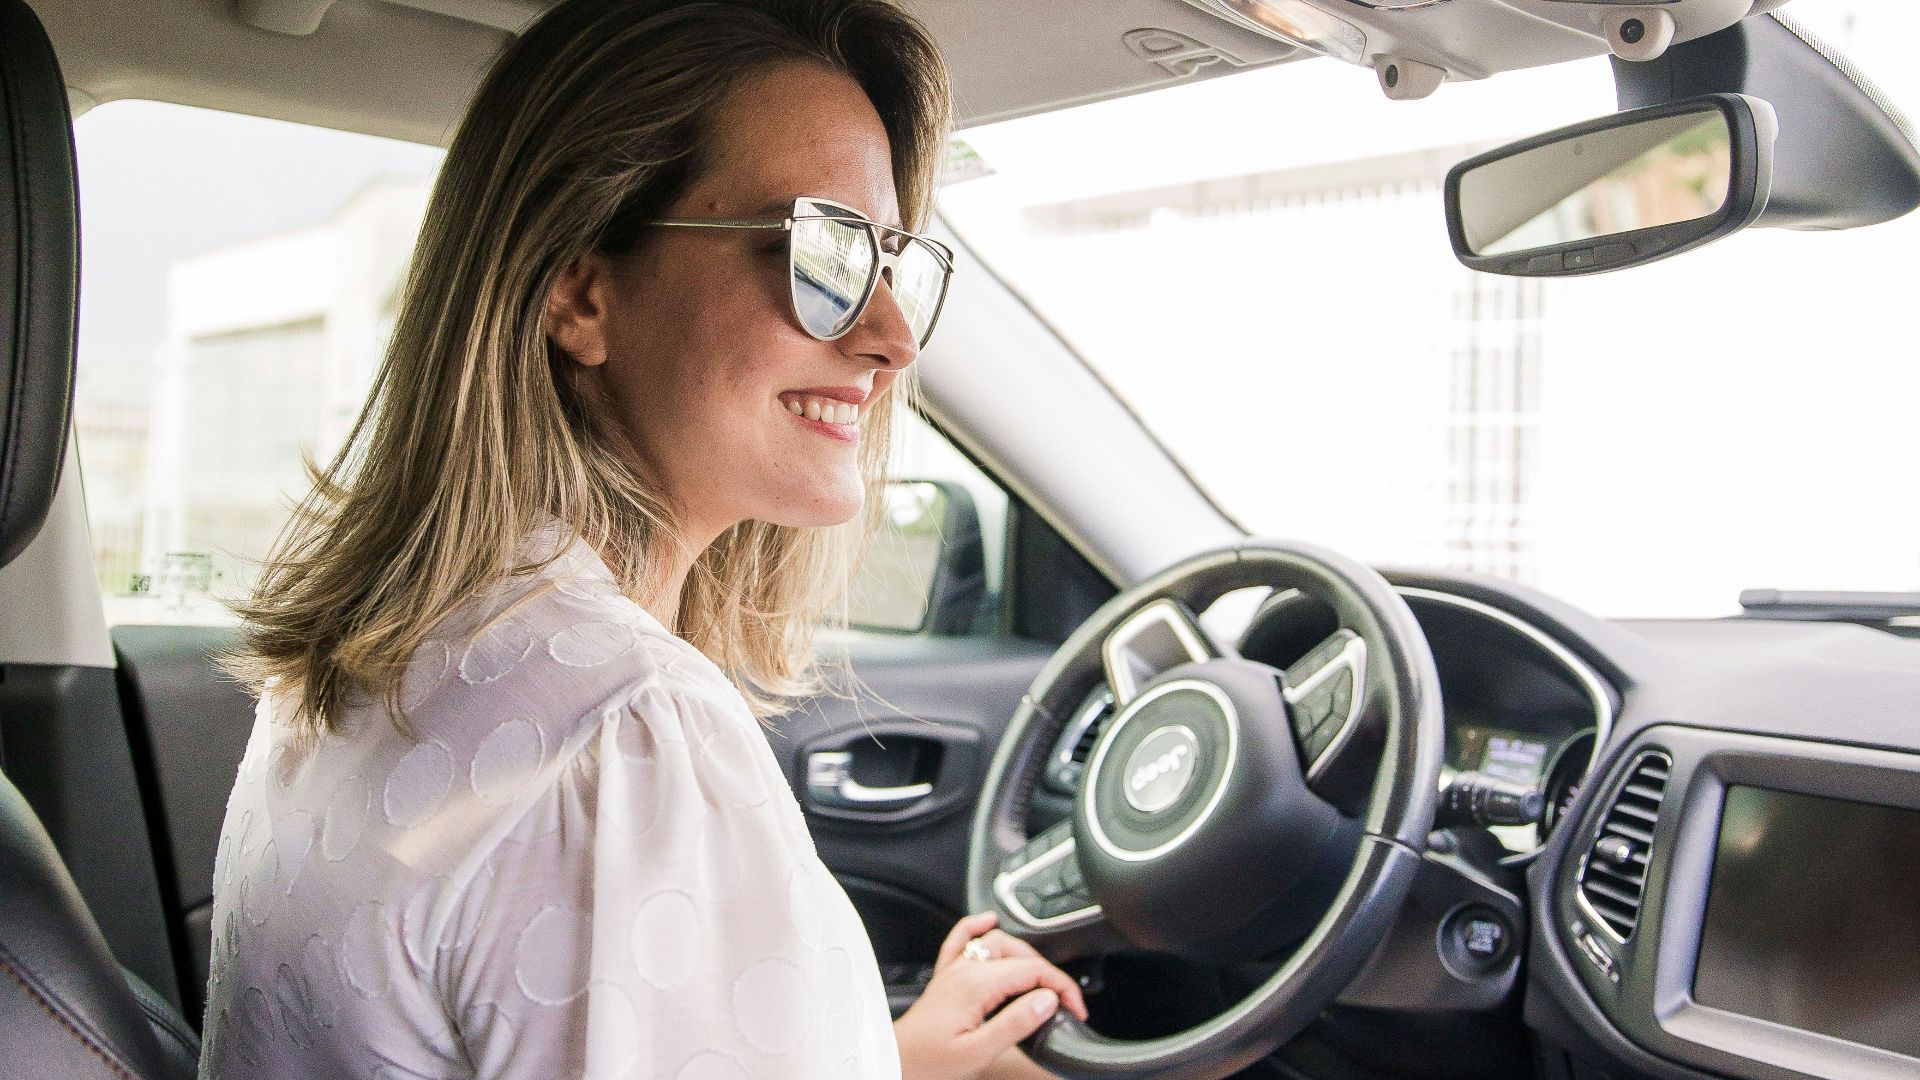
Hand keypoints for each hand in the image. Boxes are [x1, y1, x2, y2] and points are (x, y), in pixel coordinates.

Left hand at [893, 911, 1089, 1079]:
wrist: (896, 1061)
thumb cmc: (931, 1062)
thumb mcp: (979, 1051)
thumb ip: (1015, 1023)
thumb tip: (1046, 1000)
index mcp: (976, 985)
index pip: (1033, 971)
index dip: (1062, 987)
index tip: (1076, 1008)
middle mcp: (965, 969)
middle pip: (1021, 955)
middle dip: (1051, 974)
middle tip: (1066, 1002)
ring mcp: (955, 969)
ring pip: (998, 942)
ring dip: (1026, 954)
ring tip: (1045, 979)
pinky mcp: (947, 975)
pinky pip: (961, 938)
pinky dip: (976, 926)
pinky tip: (988, 921)